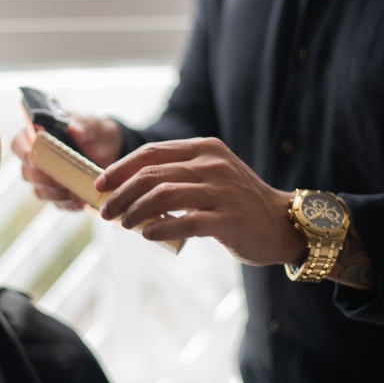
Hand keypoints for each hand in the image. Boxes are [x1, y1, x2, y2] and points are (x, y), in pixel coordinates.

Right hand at [10, 114, 123, 210]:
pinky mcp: (59, 193)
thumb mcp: (92, 126)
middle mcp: (37, 158)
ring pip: (40, 191)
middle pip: (27, 172)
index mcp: (37, 136)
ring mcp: (46, 178)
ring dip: (56, 194)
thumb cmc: (95, 132)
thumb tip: (74, 129)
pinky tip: (81, 202)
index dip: (24, 153)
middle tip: (61, 179)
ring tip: (74, 191)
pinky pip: (56, 203)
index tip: (35, 159)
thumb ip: (83, 126)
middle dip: (43, 178)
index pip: (18, 145)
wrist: (110, 150)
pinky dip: (67, 204)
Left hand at [95, 137, 303, 265]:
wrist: (283, 224)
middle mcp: (212, 164)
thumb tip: (126, 192)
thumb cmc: (237, 202)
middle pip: (152, 173)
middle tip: (106, 211)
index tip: (100, 185)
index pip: (151, 152)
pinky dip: (161, 228)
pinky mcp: (230, 219)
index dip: (120, 168)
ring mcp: (223, 190)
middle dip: (121, 193)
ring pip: (164, 195)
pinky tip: (147, 234)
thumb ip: (175, 176)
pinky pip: (187, 221)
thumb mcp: (209, 175)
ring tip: (123, 224)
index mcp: (204, 148)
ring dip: (136, 211)